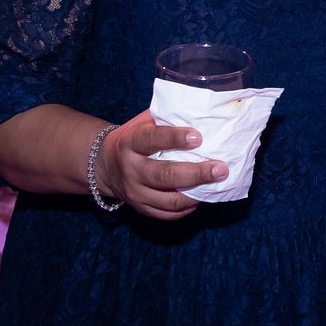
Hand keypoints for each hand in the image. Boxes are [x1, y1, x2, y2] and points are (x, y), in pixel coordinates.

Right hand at [92, 109, 227, 220]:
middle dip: (196, 173)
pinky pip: (167, 214)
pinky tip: (202, 197)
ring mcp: (135, 193)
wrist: (104, 166)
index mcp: (130, 143)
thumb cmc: (132, 138)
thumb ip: (165, 118)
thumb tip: (200, 111)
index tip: (199, 137)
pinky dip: (187, 208)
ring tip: (218, 184)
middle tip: (221, 169)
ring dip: (196, 194)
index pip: (152, 140)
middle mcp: (130, 170)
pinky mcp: (141, 209)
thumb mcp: (142, 123)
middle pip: (164, 175)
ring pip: (169, 200)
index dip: (175, 138)